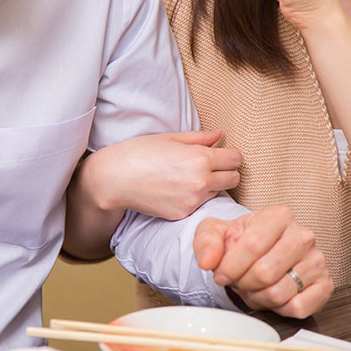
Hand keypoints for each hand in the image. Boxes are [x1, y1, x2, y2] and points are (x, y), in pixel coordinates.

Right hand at [82, 130, 241, 220]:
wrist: (115, 178)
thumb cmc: (139, 152)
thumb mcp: (170, 138)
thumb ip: (200, 138)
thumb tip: (220, 136)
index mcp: (200, 158)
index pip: (236, 159)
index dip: (229, 155)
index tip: (220, 154)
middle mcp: (200, 181)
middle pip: (234, 179)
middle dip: (226, 171)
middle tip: (210, 167)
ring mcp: (192, 201)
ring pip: (218, 193)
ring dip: (212, 186)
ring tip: (189, 178)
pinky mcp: (182, 214)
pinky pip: (200, 205)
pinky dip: (194, 198)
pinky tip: (177, 190)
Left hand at [194, 206, 332, 317]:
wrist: (260, 254)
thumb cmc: (240, 242)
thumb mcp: (215, 233)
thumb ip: (207, 242)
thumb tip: (208, 261)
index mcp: (278, 216)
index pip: (254, 245)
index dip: (231, 266)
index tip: (221, 275)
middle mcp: (302, 236)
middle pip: (266, 272)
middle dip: (244, 284)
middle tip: (238, 282)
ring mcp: (317, 260)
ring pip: (280, 292)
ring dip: (258, 297)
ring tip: (253, 288)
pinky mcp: (325, 284)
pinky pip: (299, 307)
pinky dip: (279, 309)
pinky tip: (272, 296)